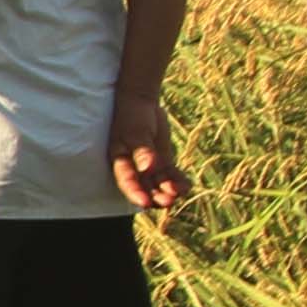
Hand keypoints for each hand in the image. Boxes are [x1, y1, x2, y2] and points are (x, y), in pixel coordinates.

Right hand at [109, 91, 186, 213]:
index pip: (126, 180)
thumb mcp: (137, 132)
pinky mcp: (161, 161)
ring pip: (158, 184)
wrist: (140, 103)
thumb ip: (143, 151)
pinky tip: (187, 186)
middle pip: (143, 186)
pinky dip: (178, 182)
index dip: (135, 193)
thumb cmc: (133, 116)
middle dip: (155, 196)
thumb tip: (148, 169)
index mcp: (119, 160)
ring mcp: (147, 165)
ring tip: (181, 192)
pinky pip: (170, 176)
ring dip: (168, 190)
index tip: (146, 203)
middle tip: (169, 202)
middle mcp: (132, 167)